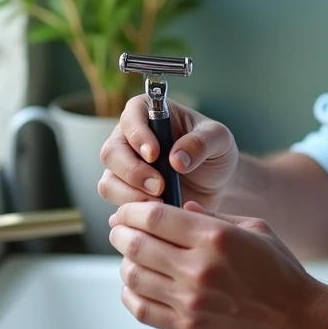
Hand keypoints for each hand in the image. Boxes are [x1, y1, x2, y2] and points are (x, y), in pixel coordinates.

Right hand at [98, 98, 238, 209]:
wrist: (217, 183)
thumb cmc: (214, 151)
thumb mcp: (218, 139)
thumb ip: (201, 142)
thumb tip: (177, 159)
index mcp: (147, 113)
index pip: (131, 117)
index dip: (138, 136)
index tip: (155, 154)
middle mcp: (128, 138)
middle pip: (111, 153)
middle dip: (133, 172)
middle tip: (159, 187)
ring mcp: (123, 168)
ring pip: (109, 182)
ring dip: (131, 196)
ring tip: (162, 203)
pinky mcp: (125, 194)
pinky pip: (117, 204)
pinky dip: (133, 212)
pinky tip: (153, 216)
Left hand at [108, 201, 327, 328]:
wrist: (298, 319)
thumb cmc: (280, 272)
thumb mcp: (255, 228)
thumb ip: (215, 216)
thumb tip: (180, 208)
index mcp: (215, 238)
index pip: (155, 217)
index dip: (132, 211)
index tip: (126, 211)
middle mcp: (199, 268)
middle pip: (137, 244)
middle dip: (121, 233)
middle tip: (119, 229)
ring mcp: (191, 301)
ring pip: (133, 276)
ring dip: (124, 262)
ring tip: (129, 256)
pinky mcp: (188, 328)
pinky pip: (142, 309)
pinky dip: (130, 294)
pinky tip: (135, 285)